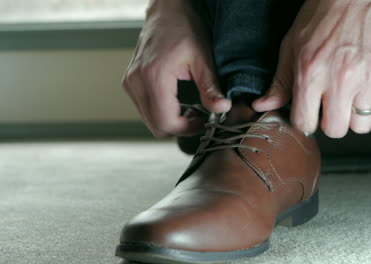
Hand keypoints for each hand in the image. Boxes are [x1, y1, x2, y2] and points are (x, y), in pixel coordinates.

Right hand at [123, 0, 230, 136]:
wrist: (167, 10)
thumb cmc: (185, 29)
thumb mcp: (204, 58)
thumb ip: (211, 88)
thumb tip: (222, 109)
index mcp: (153, 77)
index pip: (166, 122)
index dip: (187, 129)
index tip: (204, 122)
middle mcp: (136, 82)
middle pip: (155, 126)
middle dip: (180, 128)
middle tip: (200, 118)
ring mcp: (130, 83)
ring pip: (149, 120)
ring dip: (171, 121)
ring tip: (191, 109)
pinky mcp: (130, 82)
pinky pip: (145, 109)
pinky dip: (162, 112)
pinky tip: (179, 102)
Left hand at [253, 0, 370, 137]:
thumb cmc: (321, 17)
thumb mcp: (291, 47)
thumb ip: (280, 82)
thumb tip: (261, 106)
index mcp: (311, 73)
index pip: (305, 123)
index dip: (305, 121)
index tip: (308, 112)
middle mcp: (340, 79)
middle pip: (335, 130)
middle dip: (330, 122)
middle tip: (329, 106)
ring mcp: (368, 78)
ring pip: (361, 125)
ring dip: (353, 116)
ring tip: (348, 96)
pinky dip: (370, 103)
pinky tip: (362, 85)